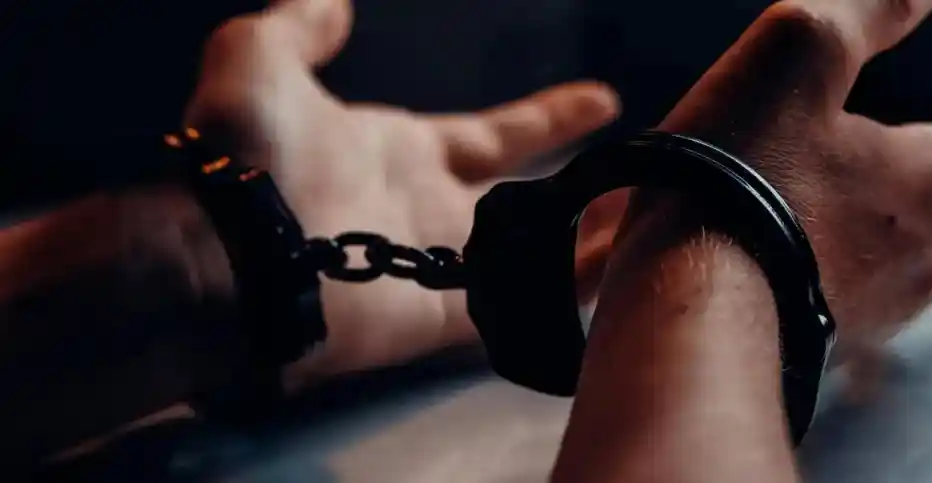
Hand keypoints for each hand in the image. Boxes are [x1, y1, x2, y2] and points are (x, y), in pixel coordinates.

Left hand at [185, 0, 618, 387]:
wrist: (225, 251)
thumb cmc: (247, 152)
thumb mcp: (261, 57)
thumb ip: (301, 25)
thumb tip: (337, 1)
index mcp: (402, 151)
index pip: (496, 135)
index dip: (550, 118)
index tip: (602, 100)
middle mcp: (429, 211)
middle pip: (524, 201)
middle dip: (579, 192)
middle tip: (638, 180)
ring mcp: (435, 269)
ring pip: (529, 258)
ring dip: (585, 243)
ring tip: (647, 225)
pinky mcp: (436, 321)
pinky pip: (513, 308)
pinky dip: (561, 294)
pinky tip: (619, 279)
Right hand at [577, 0, 931, 368]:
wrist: (676, 307)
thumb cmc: (735, 178)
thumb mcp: (798, 54)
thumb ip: (873, 7)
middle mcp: (927, 257)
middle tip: (914, 141)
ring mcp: (877, 310)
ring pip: (903, 248)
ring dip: (879, 214)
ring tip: (830, 188)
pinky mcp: (824, 342)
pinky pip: (848, 287)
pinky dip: (833, 256)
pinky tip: (790, 242)